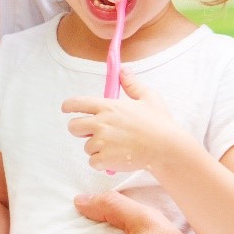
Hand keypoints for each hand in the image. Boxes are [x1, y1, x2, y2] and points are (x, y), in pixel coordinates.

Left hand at [62, 69, 186, 172]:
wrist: (166, 149)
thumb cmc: (160, 123)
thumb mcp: (148, 98)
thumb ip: (132, 84)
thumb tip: (124, 70)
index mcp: (109, 107)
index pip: (78, 103)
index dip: (69, 106)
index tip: (66, 109)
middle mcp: (101, 123)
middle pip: (73, 126)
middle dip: (81, 130)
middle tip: (96, 133)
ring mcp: (102, 142)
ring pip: (86, 146)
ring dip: (97, 148)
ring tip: (117, 147)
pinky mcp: (105, 159)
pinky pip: (93, 162)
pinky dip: (102, 163)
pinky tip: (117, 158)